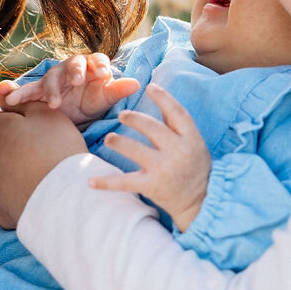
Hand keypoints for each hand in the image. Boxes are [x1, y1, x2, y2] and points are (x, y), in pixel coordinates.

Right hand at [0, 54, 139, 125]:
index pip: (98, 59)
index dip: (101, 64)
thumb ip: (118, 91)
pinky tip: (9, 102)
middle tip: (77, 82)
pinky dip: (19, 95)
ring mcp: (54, 78)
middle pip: (73, 63)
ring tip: (55, 104)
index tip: (106, 74)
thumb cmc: (92, 102)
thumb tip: (137, 83)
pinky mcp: (39, 92)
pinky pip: (28, 91)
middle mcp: (72, 68)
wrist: (71, 115)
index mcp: (92, 67)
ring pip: (51, 78)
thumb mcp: (105, 99)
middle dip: (75, 71)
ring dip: (52, 89)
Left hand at [0, 101, 85, 227]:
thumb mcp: (48, 115)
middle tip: (30, 150)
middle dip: (0, 149)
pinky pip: (0, 208)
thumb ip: (23, 102)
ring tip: (32, 176)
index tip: (18, 127)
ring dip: (4, 176)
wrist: (68, 196)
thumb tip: (1, 89)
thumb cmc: (60, 148)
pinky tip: (28, 199)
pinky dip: (10, 203)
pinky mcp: (5, 213)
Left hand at [91, 83, 210, 231]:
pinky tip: (90, 181)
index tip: (150, 87)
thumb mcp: (194, 143)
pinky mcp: (151, 186)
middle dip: (134, 119)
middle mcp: (178, 152)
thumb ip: (176, 124)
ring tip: (109, 138)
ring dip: (119, 142)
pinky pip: (124, 182)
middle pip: (152, 128)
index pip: (177, 113)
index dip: (163, 98)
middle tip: (121, 115)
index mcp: (191, 139)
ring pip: (136, 150)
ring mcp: (164, 169)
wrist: (200, 202)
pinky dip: (106, 182)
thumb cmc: (195, 167)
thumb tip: (159, 97)